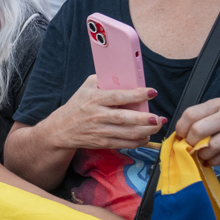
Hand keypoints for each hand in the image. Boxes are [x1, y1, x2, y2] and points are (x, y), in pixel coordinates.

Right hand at [46, 75, 164, 150]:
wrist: (61, 129)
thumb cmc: (77, 106)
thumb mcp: (85, 88)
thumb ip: (103, 80)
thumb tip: (124, 75)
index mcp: (94, 99)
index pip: (118, 96)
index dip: (136, 94)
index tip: (152, 92)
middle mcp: (97, 116)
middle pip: (125, 118)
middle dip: (145, 119)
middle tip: (158, 117)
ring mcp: (100, 131)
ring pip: (128, 133)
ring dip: (146, 131)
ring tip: (157, 125)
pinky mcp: (103, 143)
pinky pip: (125, 144)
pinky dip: (139, 141)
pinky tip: (146, 135)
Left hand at [175, 98, 219, 166]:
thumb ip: (204, 116)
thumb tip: (182, 134)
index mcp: (219, 103)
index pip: (191, 114)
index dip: (181, 128)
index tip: (180, 136)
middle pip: (199, 130)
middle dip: (190, 142)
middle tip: (190, 147)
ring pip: (212, 146)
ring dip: (202, 154)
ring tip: (201, 155)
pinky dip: (214, 161)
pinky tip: (210, 161)